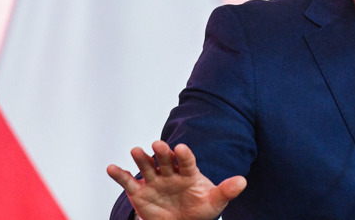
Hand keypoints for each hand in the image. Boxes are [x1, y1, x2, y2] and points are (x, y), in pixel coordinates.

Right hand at [107, 141, 246, 219]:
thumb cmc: (199, 210)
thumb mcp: (215, 202)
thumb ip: (227, 191)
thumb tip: (243, 181)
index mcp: (188, 172)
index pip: (186, 161)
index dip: (184, 155)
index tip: (182, 148)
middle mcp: (170, 172)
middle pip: (165, 159)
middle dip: (162, 152)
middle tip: (158, 145)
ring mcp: (154, 181)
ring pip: (146, 166)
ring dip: (141, 158)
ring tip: (136, 151)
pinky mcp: (140, 192)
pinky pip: (128, 181)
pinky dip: (119, 174)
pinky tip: (111, 168)